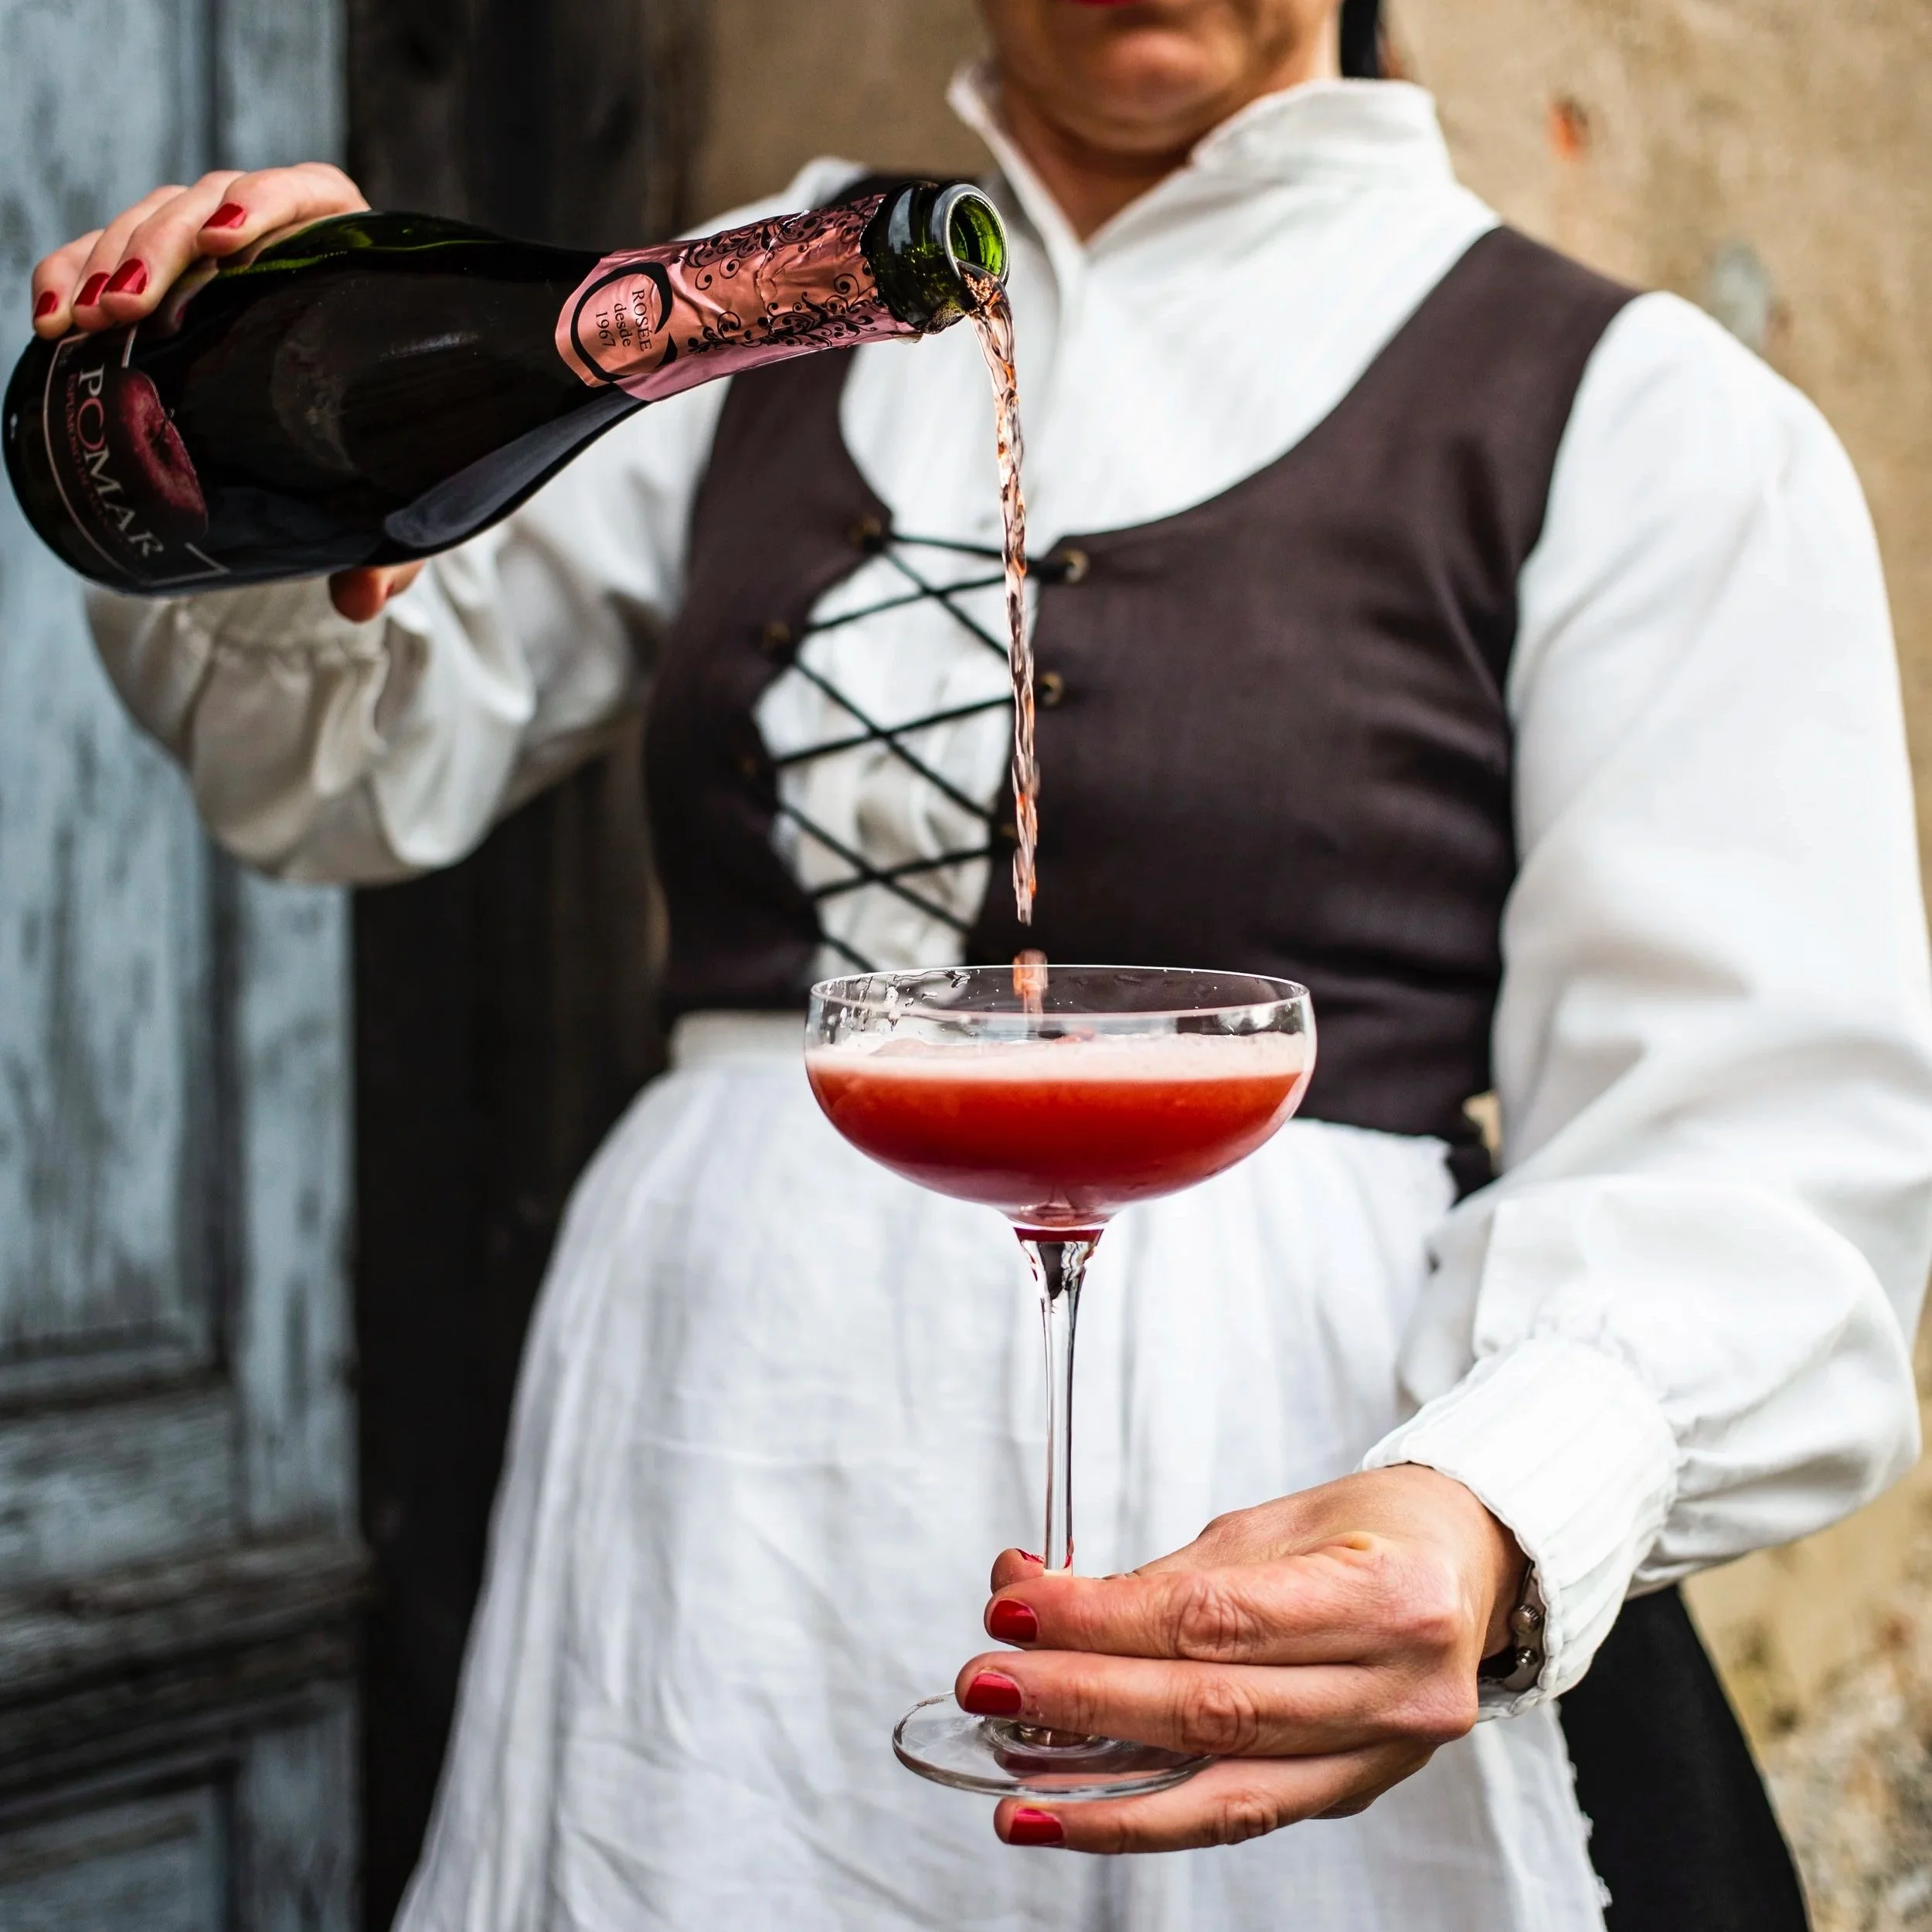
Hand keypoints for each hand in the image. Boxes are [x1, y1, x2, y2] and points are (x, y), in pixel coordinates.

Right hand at [28, 164, 418, 622]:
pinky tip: (51, 318)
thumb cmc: (400, 451)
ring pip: (154, 222)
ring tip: (84, 320)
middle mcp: (283, 240)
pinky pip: (106, 256)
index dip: (267, 203)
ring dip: (110, 261)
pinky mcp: (163, 279)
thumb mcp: (403, 494)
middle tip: (128, 307)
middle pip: (212, 204)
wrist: (375, 446)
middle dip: (161, 245)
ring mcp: (216, 253)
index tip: (230, 241)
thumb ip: (393, 545)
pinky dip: (72, 274)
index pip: (310, 196)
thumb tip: (360, 600)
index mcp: (355, 259)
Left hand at [956, 1465, 1525, 1852]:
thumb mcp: (1272, 1525)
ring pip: (1223, 1787)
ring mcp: (1382, 1756)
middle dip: (1083, 1699)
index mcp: (1385, 1595)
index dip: (1104, 1620)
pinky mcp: (1355, 1794)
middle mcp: (1394, 1689)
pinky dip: (1152, 1818)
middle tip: (988, 1682)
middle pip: (1212, 1706)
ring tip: (1012, 1793)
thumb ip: (1159, 1576)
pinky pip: (1242, 1816)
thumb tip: (1033, 1596)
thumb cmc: (1372, 1532)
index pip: (1214, 1619)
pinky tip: (1077, 1814)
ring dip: (1102, 1794)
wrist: (1472, 1570)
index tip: (1015, 1609)